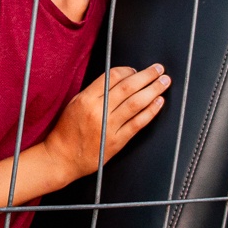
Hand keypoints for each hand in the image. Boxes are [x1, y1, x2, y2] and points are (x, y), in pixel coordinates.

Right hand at [43, 64, 170, 181]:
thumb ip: (95, 92)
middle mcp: (98, 111)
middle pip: (128, 87)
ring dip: (153, 90)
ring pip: (136, 103)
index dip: (128, 71)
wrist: (62, 158)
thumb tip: (119, 79)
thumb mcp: (75, 104)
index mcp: (86, 99)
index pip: (112, 77)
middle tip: (159, 69)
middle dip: (147, 76)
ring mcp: (109, 127)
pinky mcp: (117, 141)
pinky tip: (159, 103)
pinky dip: (150, 111)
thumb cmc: (67, 131)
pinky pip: (138, 123)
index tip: (137, 70)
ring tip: (164, 82)